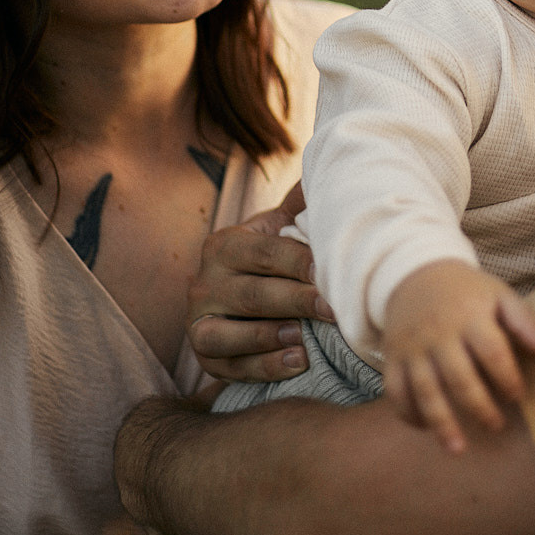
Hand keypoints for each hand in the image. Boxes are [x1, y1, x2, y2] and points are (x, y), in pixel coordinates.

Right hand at [187, 181, 334, 381]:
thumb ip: (302, 204)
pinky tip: (297, 362)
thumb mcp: (282, 227)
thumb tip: (335, 166)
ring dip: (267, 337)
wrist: (245, 296)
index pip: (266, 252)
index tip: (334, 272)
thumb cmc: (274, 258)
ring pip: (227, 334)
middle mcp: (204, 282)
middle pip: (252, 295)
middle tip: (334, 309)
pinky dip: (264, 367)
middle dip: (296, 301)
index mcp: (225, 244)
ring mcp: (199, 322)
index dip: (301, 263)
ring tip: (304, 339)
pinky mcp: (205, 357)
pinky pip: (230, 368)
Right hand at [382, 260, 534, 454]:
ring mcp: (413, 348)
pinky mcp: (393, 358)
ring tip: (459, 449)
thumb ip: (524, 323)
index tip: (517, 396)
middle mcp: (439, 334)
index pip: (492, 352)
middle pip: (459, 378)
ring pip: (425, 391)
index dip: (508, 378)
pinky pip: (396, 392)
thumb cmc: (466, 292)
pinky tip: (426, 428)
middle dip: (479, 408)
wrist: (415, 273)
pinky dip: (409, 414)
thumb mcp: (498, 295)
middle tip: (496, 426)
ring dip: (441, 423)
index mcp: (469, 316)